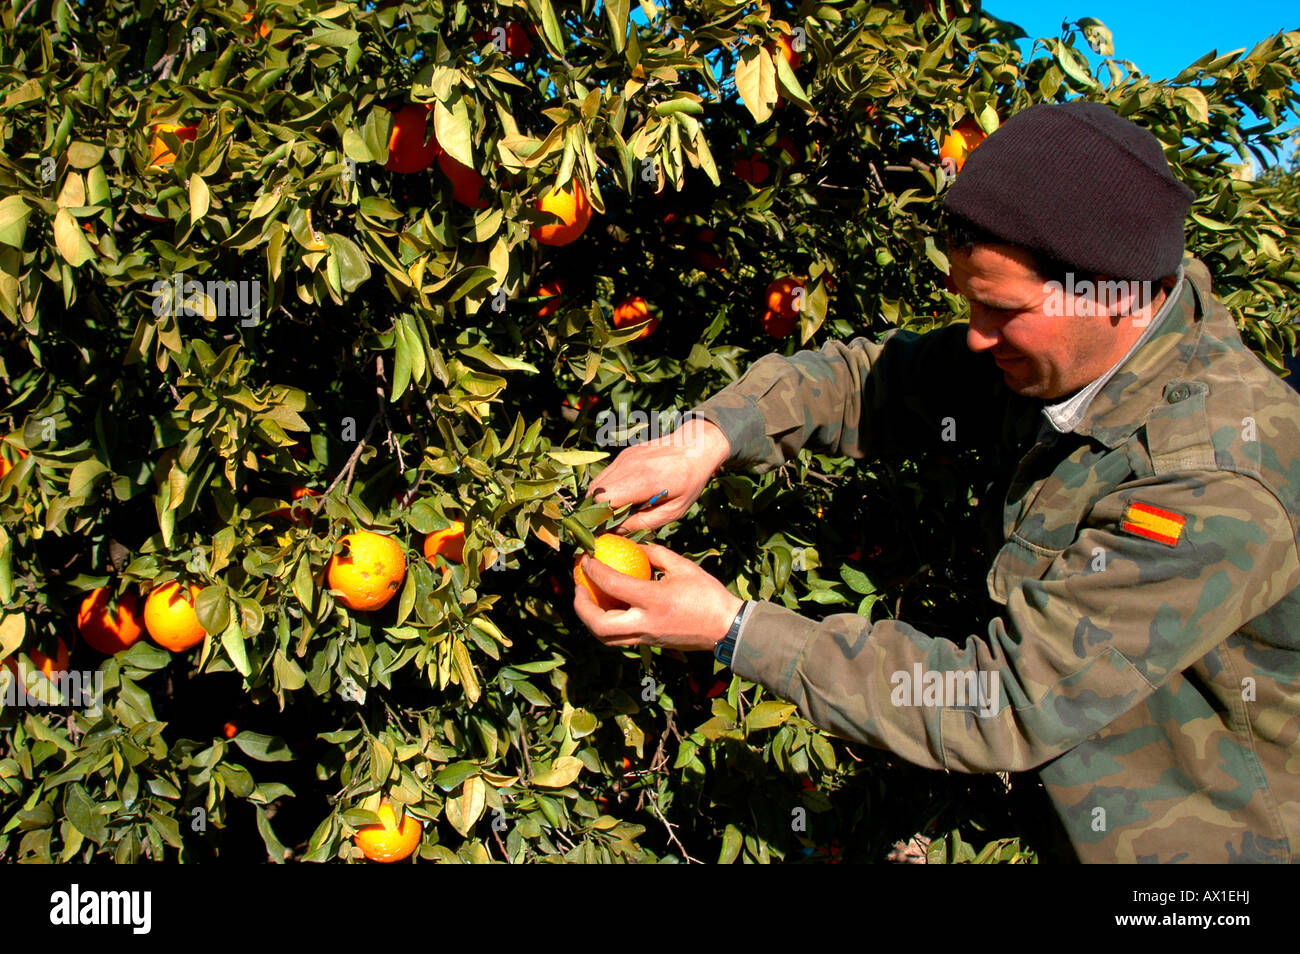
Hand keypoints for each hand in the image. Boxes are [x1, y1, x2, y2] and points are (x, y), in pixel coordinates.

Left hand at [573, 542, 743, 651]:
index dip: (593, 570)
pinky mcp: (649, 644)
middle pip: (599, 625)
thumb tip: (633, 546)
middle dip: (581, 606)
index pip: (613, 585)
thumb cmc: (707, 593)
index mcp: (654, 600)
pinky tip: (608, 608)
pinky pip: (619, 638)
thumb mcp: (682, 566)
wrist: (725, 628)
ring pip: (606, 637)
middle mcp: (646, 623)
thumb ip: (655, 554)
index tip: (585, 558)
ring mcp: (646, 637)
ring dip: (590, 619)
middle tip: (578, 586)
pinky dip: (606, 625)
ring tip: (588, 599)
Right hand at [587, 418, 729, 531]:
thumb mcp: (673, 510)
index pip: (603, 499)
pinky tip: (624, 495)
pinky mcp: (623, 455)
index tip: (610, 527)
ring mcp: (624, 458)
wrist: (695, 446)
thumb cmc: (689, 482)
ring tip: (619, 509)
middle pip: (594, 492)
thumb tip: (617, 531)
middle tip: (612, 521)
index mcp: (642, 480)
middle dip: (598, 510)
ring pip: (596, 483)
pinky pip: (605, 475)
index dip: (602, 516)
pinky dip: (607, 488)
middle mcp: (628, 466)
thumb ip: (643, 522)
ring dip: (601, 500)